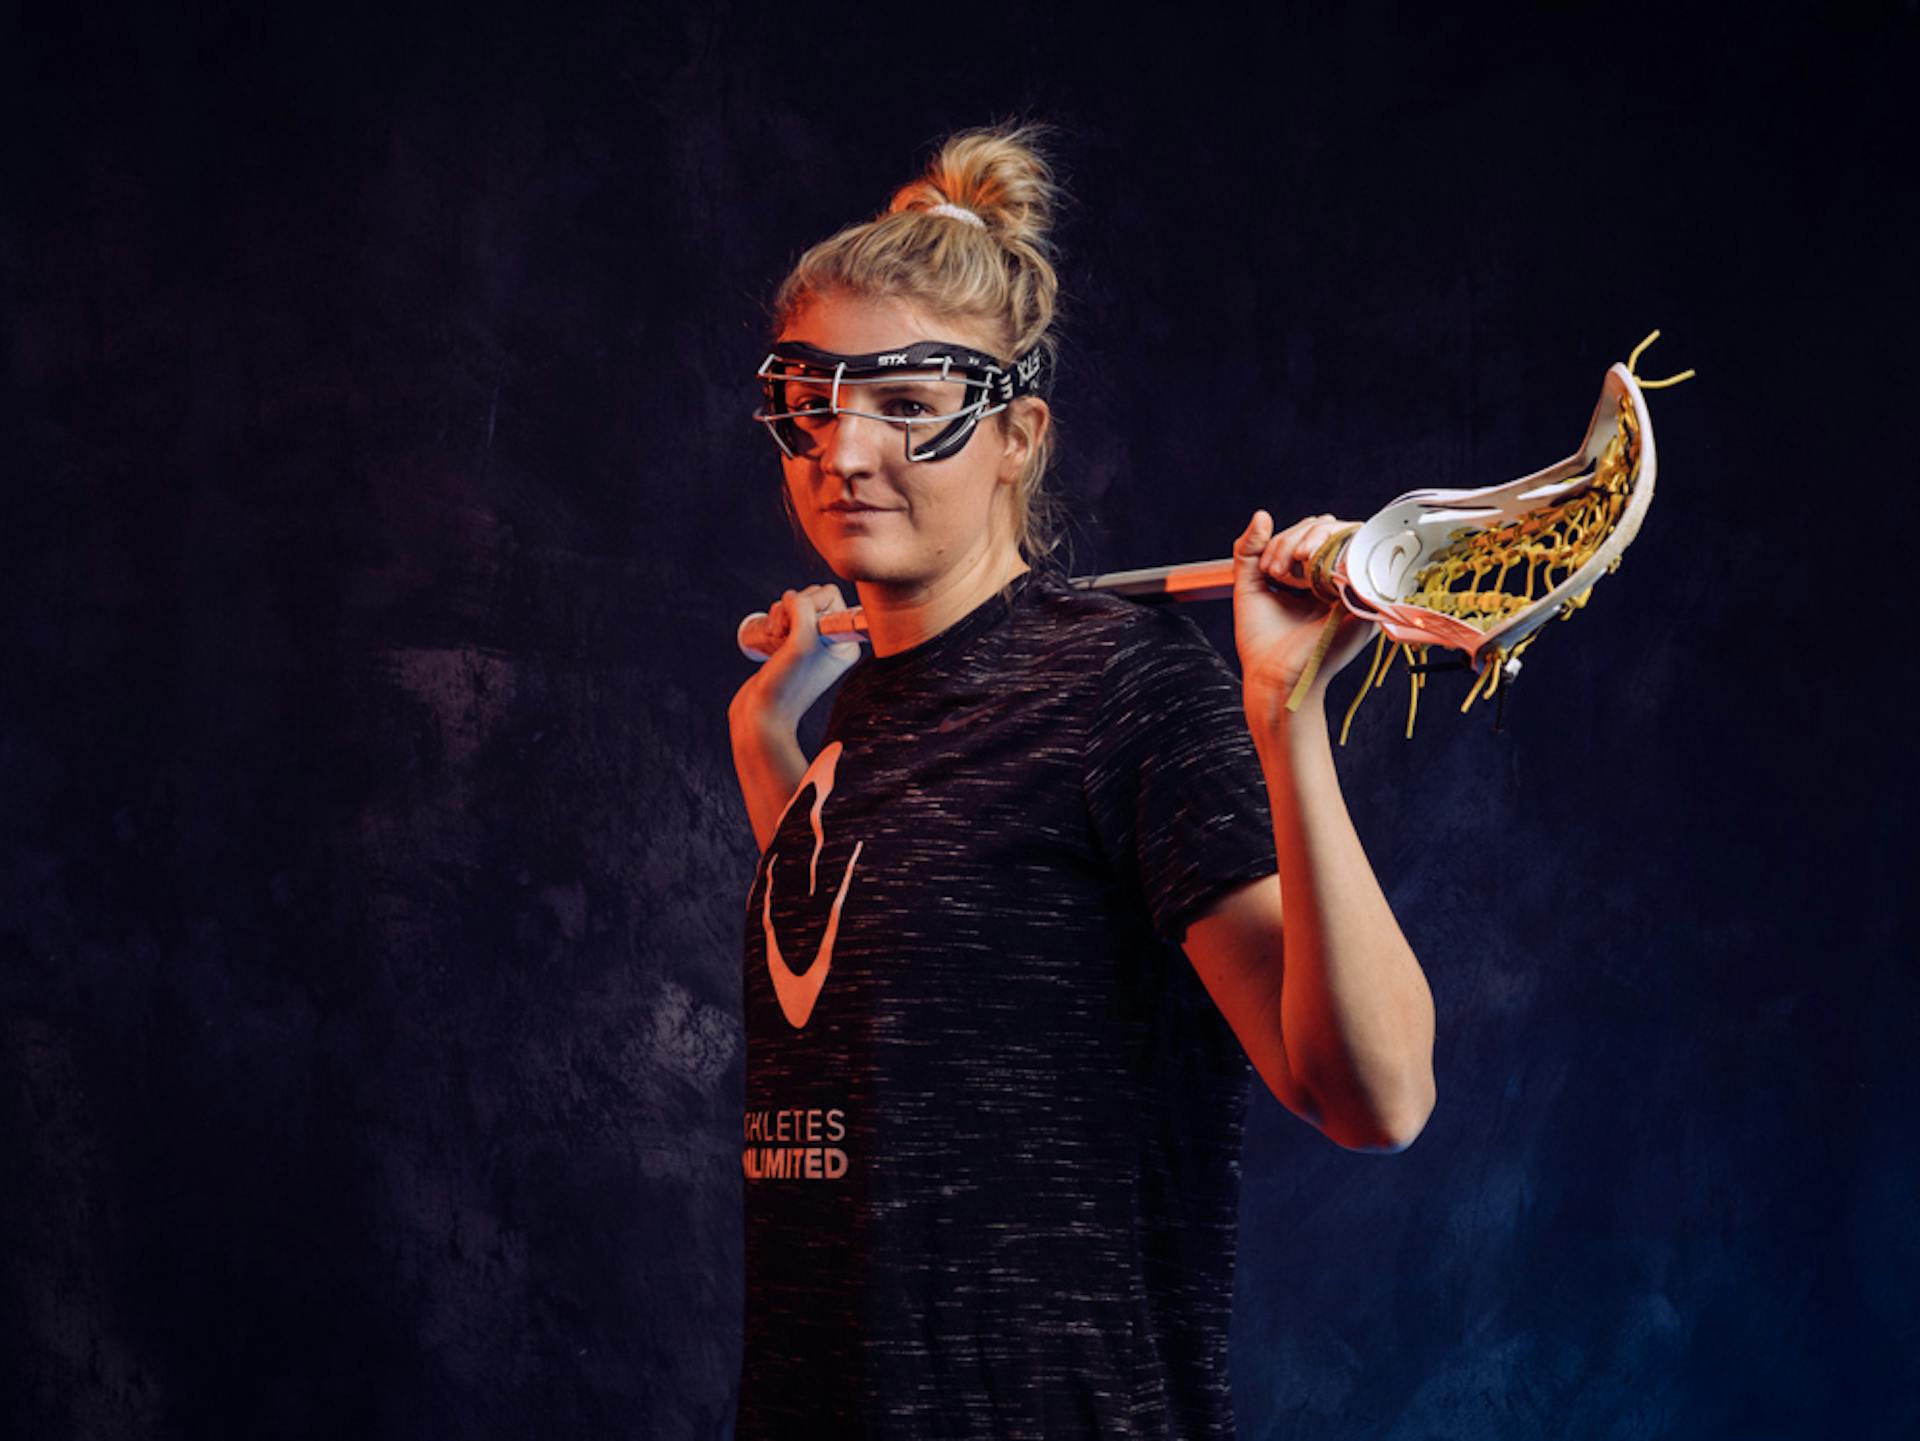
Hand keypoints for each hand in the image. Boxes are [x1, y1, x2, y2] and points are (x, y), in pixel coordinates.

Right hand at [730, 584, 860, 732]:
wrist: (761, 716)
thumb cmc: (785, 684)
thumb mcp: (801, 641)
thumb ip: (804, 610)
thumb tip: (793, 596)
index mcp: (845, 642)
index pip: (830, 595)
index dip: (808, 603)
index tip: (799, 631)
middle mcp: (831, 641)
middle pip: (811, 597)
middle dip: (790, 609)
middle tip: (782, 634)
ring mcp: (810, 643)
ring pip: (793, 605)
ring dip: (778, 615)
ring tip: (773, 639)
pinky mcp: (790, 646)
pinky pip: (782, 617)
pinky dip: (772, 621)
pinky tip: (768, 640)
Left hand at [1232, 510, 1375, 708]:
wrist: (1272, 676)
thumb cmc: (1261, 640)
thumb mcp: (1249, 585)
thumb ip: (1249, 550)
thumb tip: (1262, 514)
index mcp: (1315, 577)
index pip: (1314, 534)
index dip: (1289, 537)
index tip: (1268, 567)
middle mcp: (1338, 580)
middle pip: (1332, 529)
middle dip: (1297, 537)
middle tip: (1276, 569)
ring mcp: (1353, 587)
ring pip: (1347, 536)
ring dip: (1313, 539)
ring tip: (1291, 566)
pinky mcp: (1364, 599)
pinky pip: (1364, 557)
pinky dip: (1336, 551)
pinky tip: (1309, 568)